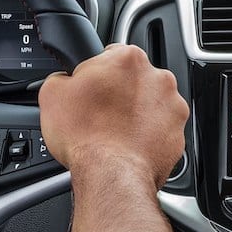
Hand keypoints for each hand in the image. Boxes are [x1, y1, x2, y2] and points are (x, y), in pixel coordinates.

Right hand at [38, 44, 188, 188]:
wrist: (112, 176)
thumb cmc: (86, 137)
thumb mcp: (52, 94)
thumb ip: (62, 76)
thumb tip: (65, 80)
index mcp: (129, 58)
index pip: (112, 55)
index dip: (97, 74)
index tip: (92, 89)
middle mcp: (158, 78)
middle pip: (135, 80)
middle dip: (120, 94)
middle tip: (100, 114)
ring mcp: (173, 107)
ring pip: (151, 105)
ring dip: (137, 115)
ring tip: (115, 133)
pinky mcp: (179, 134)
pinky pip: (161, 130)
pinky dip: (149, 136)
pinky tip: (129, 145)